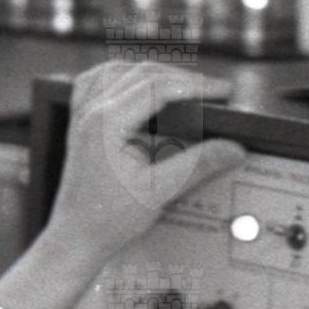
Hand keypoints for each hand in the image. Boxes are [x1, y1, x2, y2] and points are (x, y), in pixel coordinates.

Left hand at [43, 61, 248, 267]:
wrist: (76, 237)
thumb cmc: (107, 219)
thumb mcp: (160, 191)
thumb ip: (198, 164)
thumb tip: (232, 148)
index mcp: (106, 123)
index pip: (157, 86)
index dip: (196, 84)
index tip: (223, 90)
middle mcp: (90, 112)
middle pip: (141, 72)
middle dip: (180, 77)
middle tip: (212, 90)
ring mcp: (81, 116)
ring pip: (117, 70)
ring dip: (152, 72)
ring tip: (182, 84)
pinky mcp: (80, 124)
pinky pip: (96, 82)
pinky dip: (121, 77)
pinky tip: (136, 83)